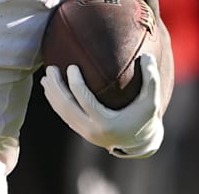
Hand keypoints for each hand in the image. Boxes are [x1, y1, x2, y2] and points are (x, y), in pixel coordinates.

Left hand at [41, 54, 163, 157]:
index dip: (75, 84)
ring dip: (52, 94)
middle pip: (67, 107)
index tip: (71, 66)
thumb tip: (147, 56)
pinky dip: (56, 102)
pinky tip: (51, 89)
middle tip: (51, 68)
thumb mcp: (151, 101)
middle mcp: (92, 131)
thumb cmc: (145, 117)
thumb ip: (151, 79)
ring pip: (63, 112)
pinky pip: (64, 116)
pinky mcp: (82, 132)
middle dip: (56, 87)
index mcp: (106, 124)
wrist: (140, 142)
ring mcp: (85, 133)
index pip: (85, 101)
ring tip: (46, 76)